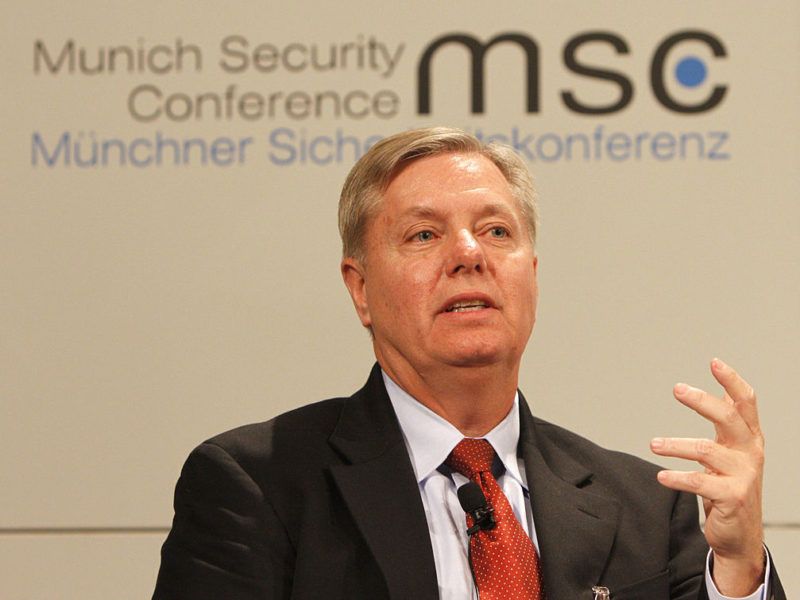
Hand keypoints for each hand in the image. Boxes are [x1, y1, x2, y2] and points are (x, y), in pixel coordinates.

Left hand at [650, 358, 765, 595]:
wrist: (740, 535)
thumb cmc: (731, 487)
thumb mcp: (734, 452)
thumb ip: (730, 424)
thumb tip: (724, 390)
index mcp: (750, 438)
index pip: (746, 402)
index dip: (732, 381)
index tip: (714, 361)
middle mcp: (750, 452)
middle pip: (728, 417)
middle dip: (702, 400)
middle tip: (677, 388)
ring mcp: (743, 475)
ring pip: (705, 450)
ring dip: (675, 444)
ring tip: (653, 444)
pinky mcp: (732, 496)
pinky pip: (699, 481)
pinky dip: (677, 477)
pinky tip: (661, 476)